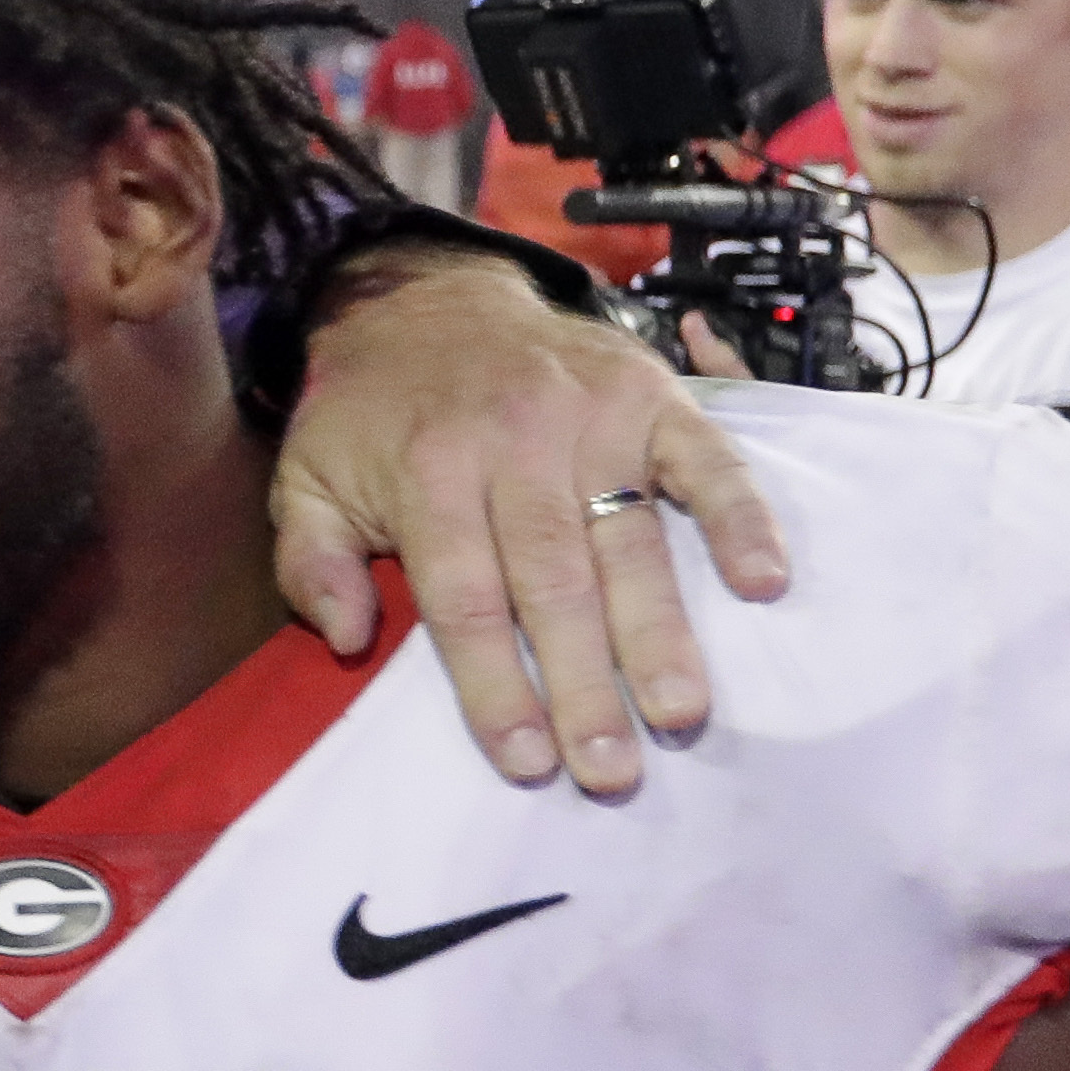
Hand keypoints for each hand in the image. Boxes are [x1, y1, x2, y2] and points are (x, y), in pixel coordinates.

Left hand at [269, 252, 789, 796]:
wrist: (427, 300)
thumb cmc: (371, 414)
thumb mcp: (306, 477)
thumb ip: (311, 558)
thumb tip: (345, 634)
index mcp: (428, 473)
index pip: (466, 599)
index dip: (495, 686)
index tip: (525, 761)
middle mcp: (514, 445)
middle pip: (555, 583)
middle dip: (585, 684)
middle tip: (612, 770)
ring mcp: (591, 417)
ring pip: (632, 540)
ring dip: (662, 633)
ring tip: (681, 713)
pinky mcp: (651, 395)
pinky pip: (707, 460)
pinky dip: (742, 517)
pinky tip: (763, 583)